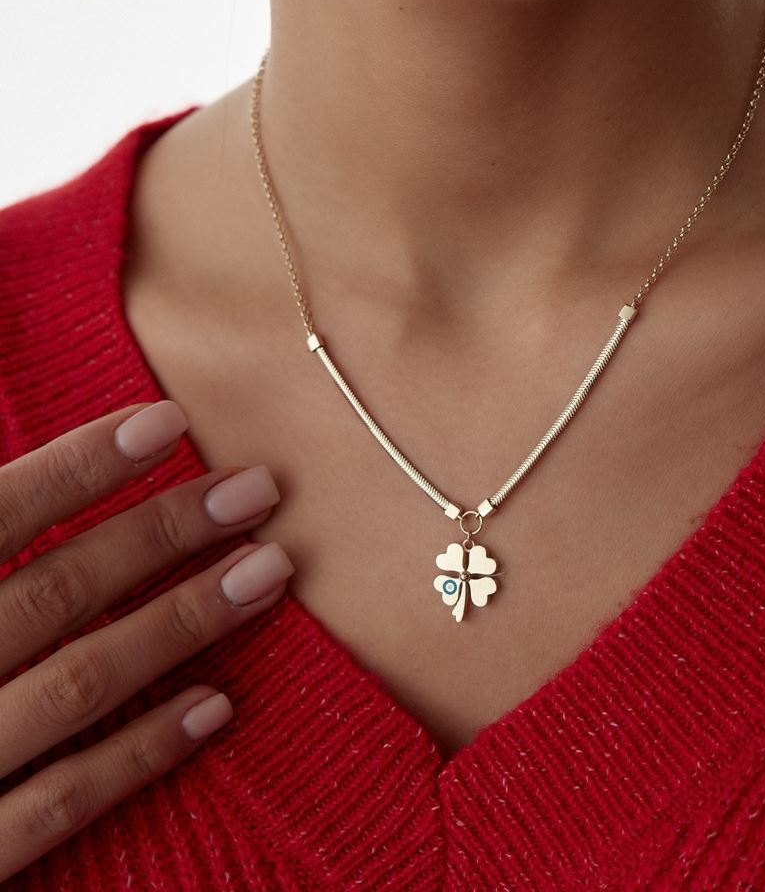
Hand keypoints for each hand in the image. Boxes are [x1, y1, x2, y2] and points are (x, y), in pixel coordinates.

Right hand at [0, 400, 292, 879]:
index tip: (170, 420)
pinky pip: (58, 803)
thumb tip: (36, 470)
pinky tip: (215, 705)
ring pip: (78, 683)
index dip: (79, 466)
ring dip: (181, 624)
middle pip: (56, 591)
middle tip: (257, 490)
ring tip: (269, 571)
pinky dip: (138, 752)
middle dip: (162, 534)